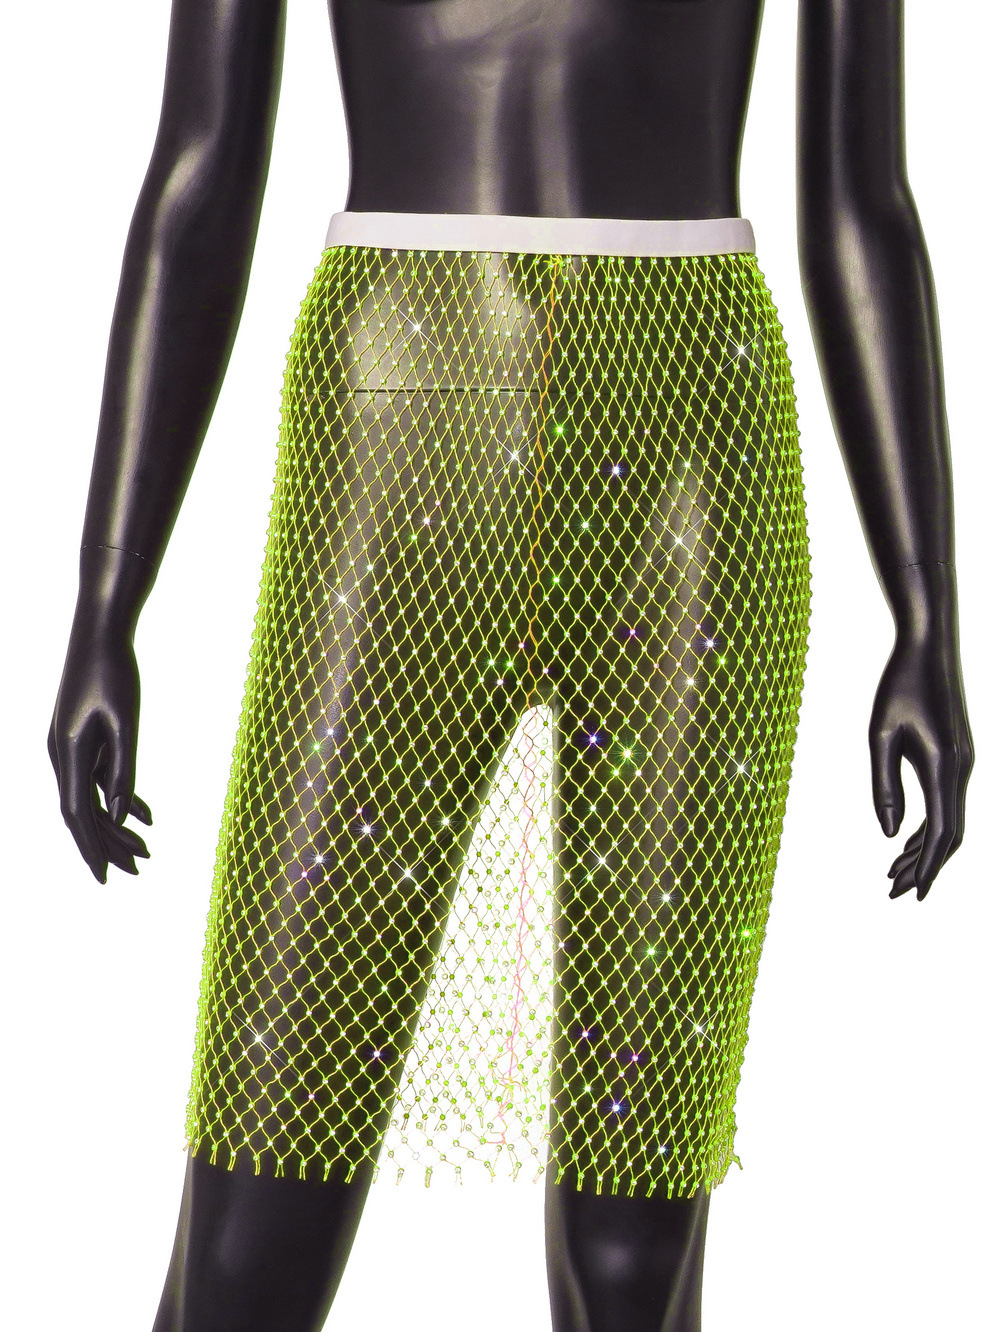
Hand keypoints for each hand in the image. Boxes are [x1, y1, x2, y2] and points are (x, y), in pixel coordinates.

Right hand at [48, 622, 151, 882]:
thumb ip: (123, 771)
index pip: (77, 814)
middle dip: (109, 844)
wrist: (100, 632)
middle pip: (83, 812)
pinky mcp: (81, 738)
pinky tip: (146, 816)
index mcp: (68, 753)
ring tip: (147, 850)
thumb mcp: (126, 724)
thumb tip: (121, 816)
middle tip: (139, 870)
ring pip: (91, 798)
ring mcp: (69, 747)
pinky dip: (120, 797)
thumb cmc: (114, 672)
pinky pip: (97, 778)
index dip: (92, 847)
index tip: (107, 877)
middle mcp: (61, 754)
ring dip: (116, 825)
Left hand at [869, 635, 972, 899]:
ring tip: (894, 873)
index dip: (927, 866)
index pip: (940, 832)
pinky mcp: (957, 756)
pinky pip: (946, 802)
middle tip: (894, 892)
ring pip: (949, 819)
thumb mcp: (880, 736)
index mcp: (944, 768)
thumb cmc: (899, 687)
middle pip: (948, 833)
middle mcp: (962, 769)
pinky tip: (905, 838)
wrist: (928, 646)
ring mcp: (963, 763)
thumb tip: (887, 835)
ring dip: (923, 848)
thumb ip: (884, 787)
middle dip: (923, 865)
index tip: (913, 894)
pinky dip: (928, 826)